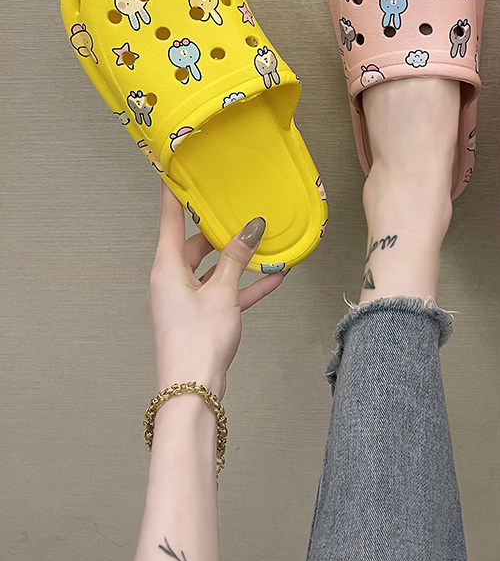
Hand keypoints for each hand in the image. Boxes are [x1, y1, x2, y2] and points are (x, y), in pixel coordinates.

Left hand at [147, 182, 283, 398]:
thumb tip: (251, 228)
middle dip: (219, 231)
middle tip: (238, 211)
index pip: (168, 220)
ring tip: (263, 243)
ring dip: (237, 260)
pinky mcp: (200, 315)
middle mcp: (171, 280)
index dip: (173, 195)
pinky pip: (223, 292)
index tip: (176, 172)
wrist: (194, 388)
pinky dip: (243, 285)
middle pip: (194, 245)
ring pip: (212, 269)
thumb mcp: (222, 293)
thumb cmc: (198, 339)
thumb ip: (236, 258)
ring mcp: (185, 299)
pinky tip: (272, 278)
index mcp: (166, 268)